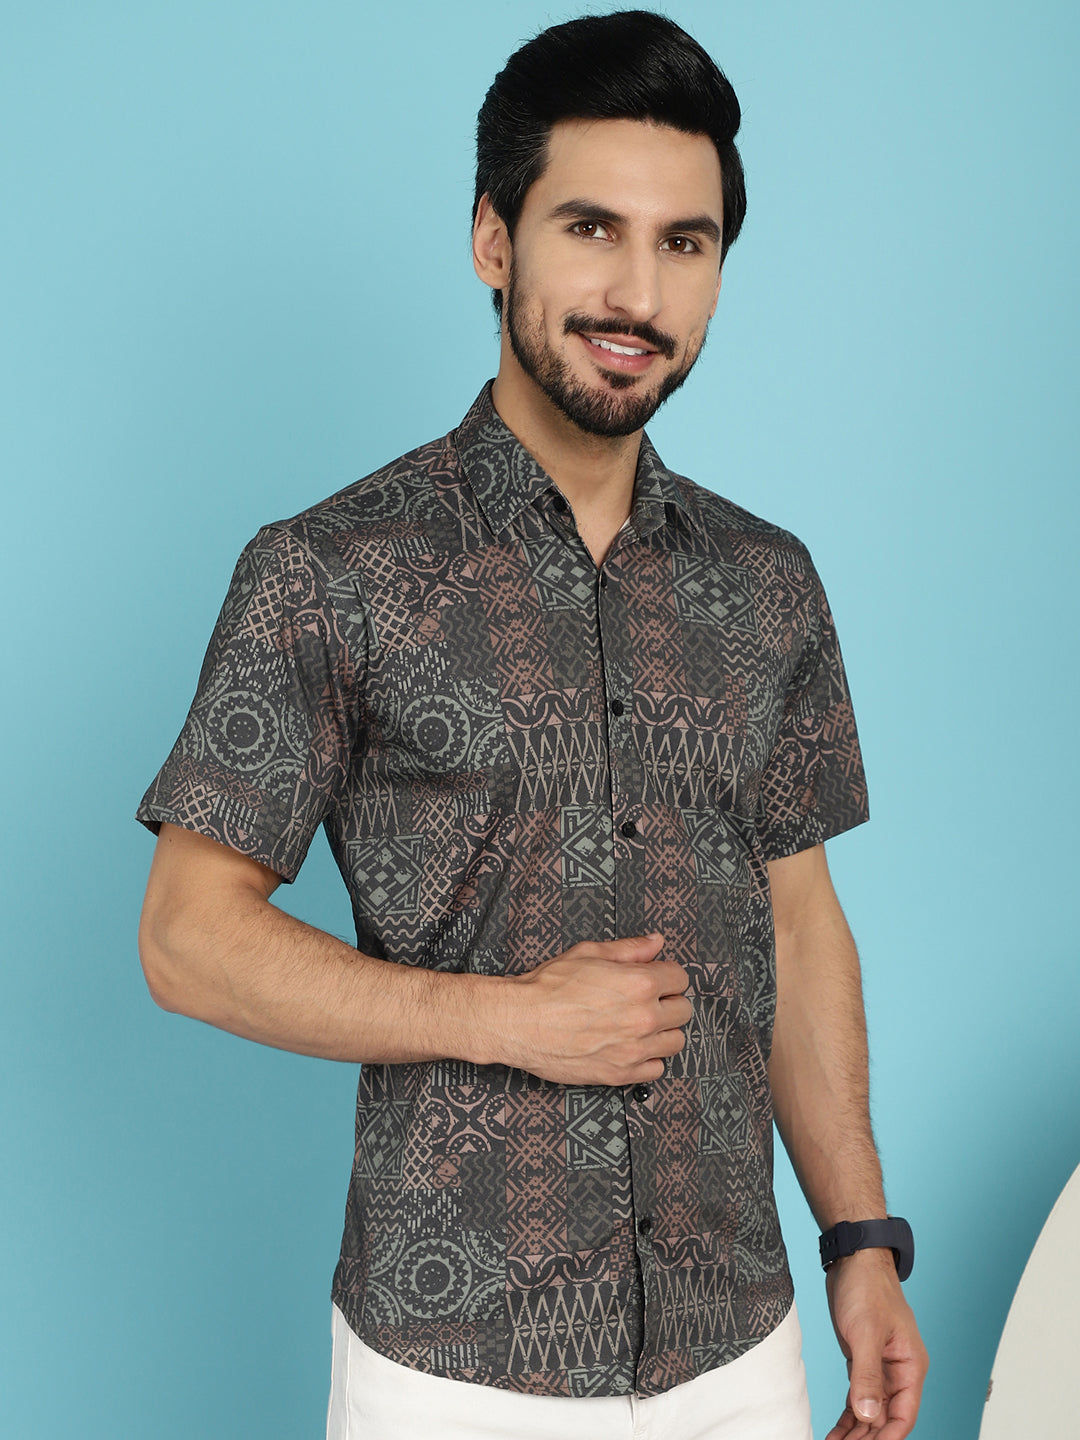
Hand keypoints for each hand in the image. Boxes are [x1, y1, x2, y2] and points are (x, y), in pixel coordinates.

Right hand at [501, 933, 691, 1084]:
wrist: (520, 1022)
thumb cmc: (549, 986)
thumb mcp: (589, 953)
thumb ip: (629, 948)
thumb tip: (656, 942)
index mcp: (640, 983)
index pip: (680, 978)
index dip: (667, 975)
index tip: (656, 977)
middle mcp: (644, 1017)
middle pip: (683, 1011)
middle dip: (668, 1002)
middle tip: (648, 1000)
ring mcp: (635, 1049)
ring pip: (676, 1041)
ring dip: (664, 1031)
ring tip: (642, 1025)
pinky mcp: (621, 1074)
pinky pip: (657, 1069)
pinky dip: (649, 1059)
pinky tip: (632, 1047)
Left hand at [825, 1248, 927, 1439]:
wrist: (854, 1259)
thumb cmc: (866, 1288)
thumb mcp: (865, 1332)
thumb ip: (867, 1376)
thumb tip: (868, 1416)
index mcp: (911, 1366)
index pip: (903, 1416)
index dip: (886, 1438)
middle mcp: (899, 1371)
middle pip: (886, 1419)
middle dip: (867, 1438)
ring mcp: (881, 1367)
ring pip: (871, 1411)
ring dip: (855, 1431)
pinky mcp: (862, 1360)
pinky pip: (858, 1396)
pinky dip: (848, 1414)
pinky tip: (836, 1431)